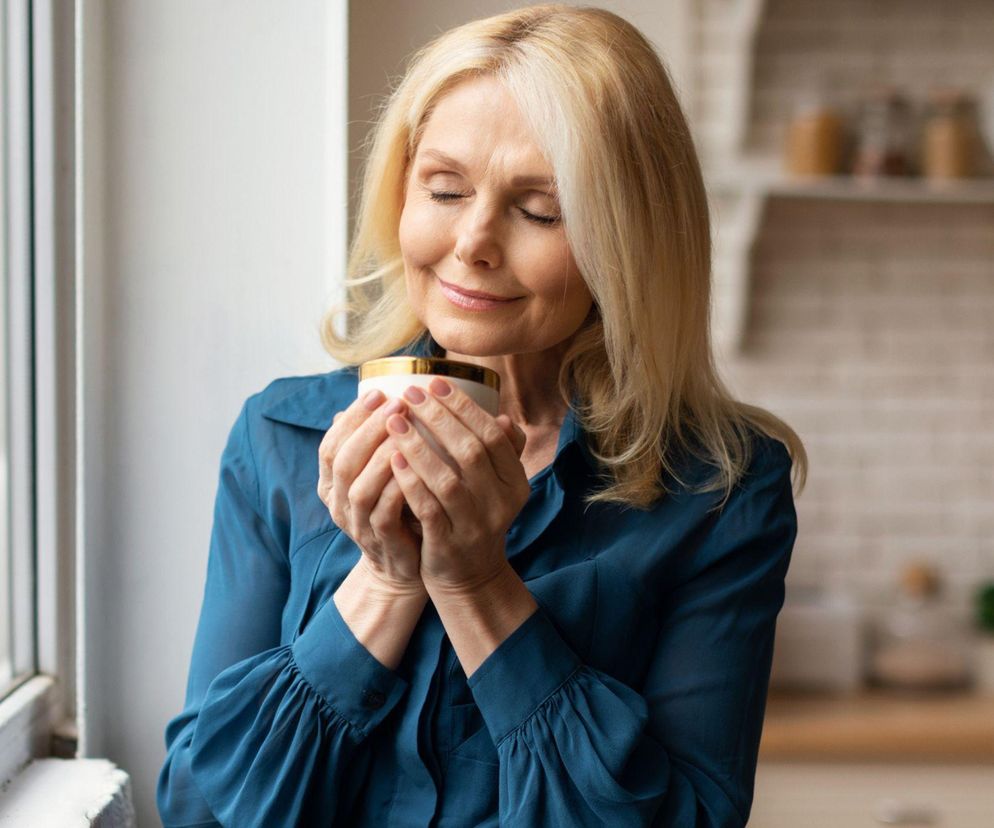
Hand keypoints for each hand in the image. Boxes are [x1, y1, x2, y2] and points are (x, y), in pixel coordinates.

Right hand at [317, 388, 423, 595]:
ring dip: (383, 456)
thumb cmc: (397, 505)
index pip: (330, 444)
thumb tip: (383, 392)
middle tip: (398, 404)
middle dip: (368, 429)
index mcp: (332, 482)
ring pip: (359, 487)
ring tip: (408, 430)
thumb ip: (378, 441)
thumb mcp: (382, 471)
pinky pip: (384, 513)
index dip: (352, 418)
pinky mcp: (381, 541)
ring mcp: (357, 525)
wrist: (405, 563)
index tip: (378, 393)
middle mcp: (337, 503)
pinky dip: (398, 487)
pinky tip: (416, 466)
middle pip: (342, 461)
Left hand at [384, 377, 529, 594]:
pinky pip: (428, 508)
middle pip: (471, 451)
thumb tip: (502, 415)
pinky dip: (411, 482)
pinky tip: (393, 459)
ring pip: (447, 479)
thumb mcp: (495, 486)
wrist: (469, 576)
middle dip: (438, 418)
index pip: (493, 435)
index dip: (464, 407)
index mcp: (515, 482)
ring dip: (419, 446)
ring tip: (394, 421)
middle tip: (410, 395)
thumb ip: (500, 452)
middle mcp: (500, 503)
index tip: (435, 383)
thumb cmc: (474, 516)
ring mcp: (475, 526)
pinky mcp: (449, 544)